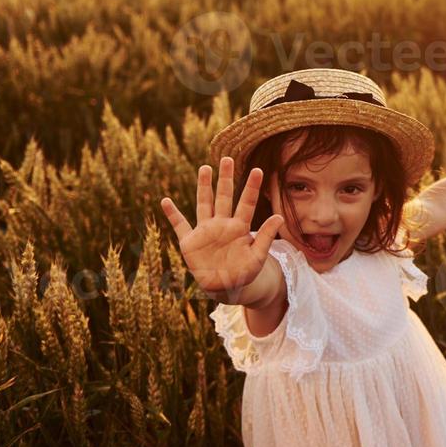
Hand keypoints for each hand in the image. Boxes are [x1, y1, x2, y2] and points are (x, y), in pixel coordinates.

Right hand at [159, 157, 282, 299]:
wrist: (226, 287)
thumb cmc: (244, 272)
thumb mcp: (257, 257)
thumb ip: (265, 236)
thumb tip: (280, 216)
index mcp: (239, 227)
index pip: (247, 203)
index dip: (252, 187)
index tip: (258, 170)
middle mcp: (222, 224)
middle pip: (224, 196)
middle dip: (226, 179)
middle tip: (227, 158)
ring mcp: (205, 231)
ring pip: (204, 203)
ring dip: (204, 187)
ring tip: (205, 168)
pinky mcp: (190, 242)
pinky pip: (180, 225)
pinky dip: (172, 214)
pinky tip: (165, 201)